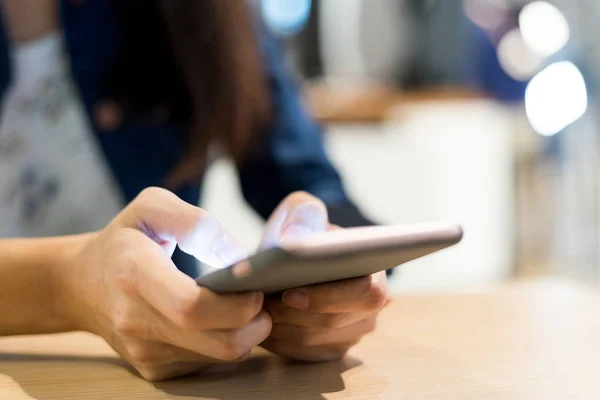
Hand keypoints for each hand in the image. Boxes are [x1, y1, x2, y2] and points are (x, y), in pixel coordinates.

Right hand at [60, 188, 271, 380]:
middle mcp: (136, 322)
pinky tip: (218, 318)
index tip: (255, 286)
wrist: (79, 285)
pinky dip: (224, 341)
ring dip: (245, 333)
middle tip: (262, 297)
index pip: (193, 307)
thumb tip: (235, 256)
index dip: (236, 303)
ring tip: (243, 304)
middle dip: (256, 324)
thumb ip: (195, 222)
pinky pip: (207, 362)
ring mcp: (144, 352)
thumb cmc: (123, 239)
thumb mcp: (152, 207)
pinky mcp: (153, 369)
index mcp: (135, 274)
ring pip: (220, 356)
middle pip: (219, 343)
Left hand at [259, 192, 391, 360]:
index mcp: (374, 273)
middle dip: (292, 315)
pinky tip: (258, 321)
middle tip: (259, 302)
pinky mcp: (330, 349)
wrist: (303, 253)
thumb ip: (302, 215)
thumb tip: (293, 240)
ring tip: (253, 309)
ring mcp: (351, 333)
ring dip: (279, 328)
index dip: (328, 298)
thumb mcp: (304, 209)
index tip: (289, 293)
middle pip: (333, 324)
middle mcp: (369, 309)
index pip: (366, 294)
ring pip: (312, 341)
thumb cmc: (307, 230)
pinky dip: (276, 340)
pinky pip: (300, 353)